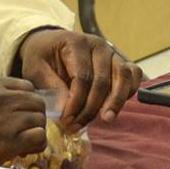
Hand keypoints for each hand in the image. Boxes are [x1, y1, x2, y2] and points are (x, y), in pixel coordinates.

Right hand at [0, 76, 48, 168]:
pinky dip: (36, 144)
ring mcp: (4, 120)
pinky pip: (38, 137)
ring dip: (35, 130)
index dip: (26, 101)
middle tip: (26, 128)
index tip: (21, 112)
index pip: (25, 87)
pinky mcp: (6, 143)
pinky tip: (24, 149)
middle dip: (34, 115)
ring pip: (39, 119)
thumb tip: (2, 91)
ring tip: (24, 140)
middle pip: (36, 102)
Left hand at [14, 28, 140, 130]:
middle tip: (78, 125)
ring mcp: (112, 53)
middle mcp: (98, 45)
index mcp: (76, 43)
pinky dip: (129, 91)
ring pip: (123, 77)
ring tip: (106, 119)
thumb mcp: (36, 69)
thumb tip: (65, 110)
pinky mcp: (120, 62)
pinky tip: (115, 107)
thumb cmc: (43, 57)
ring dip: (116, 101)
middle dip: (91, 107)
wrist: (50, 45)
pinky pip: (133, 75)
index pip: (82, 76)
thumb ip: (51, 87)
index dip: (76, 102)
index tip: (66, 120)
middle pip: (103, 80)